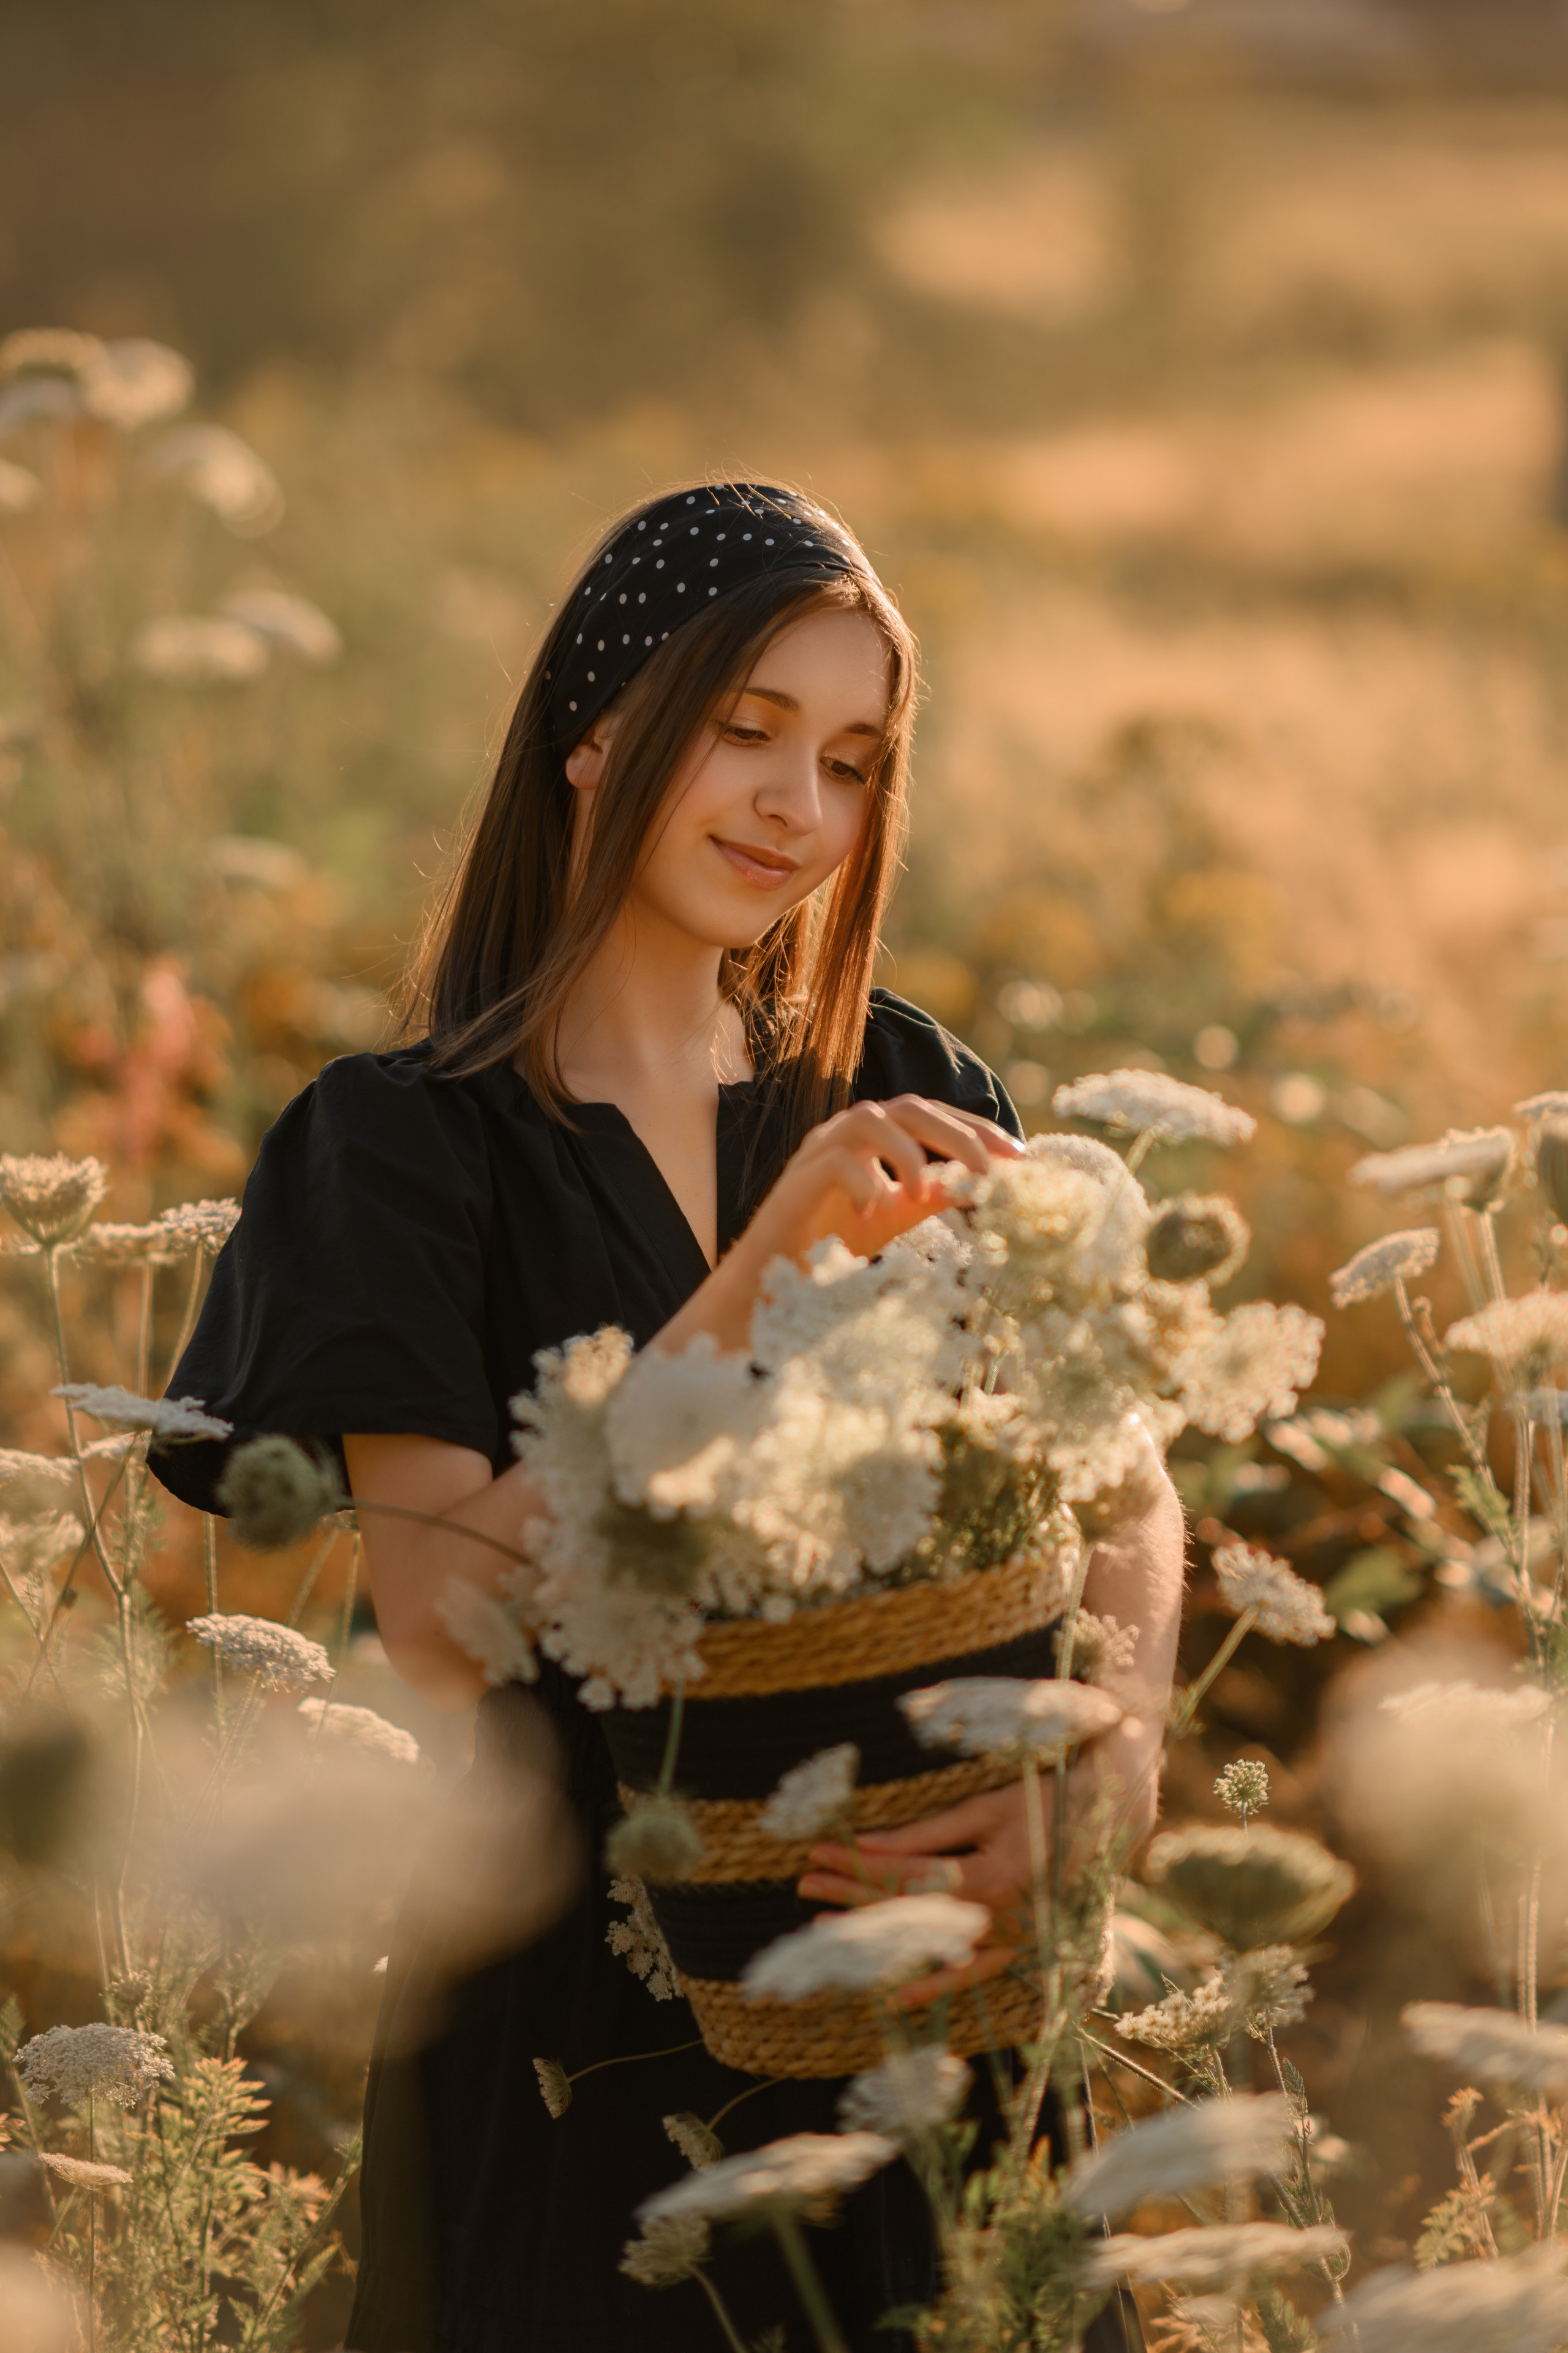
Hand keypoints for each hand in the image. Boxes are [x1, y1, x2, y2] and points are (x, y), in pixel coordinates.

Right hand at [741, 1094, 1022, 1272]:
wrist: (776, 1274)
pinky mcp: (797, 1180)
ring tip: (924, 1194)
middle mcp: (848, 1132)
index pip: (933, 1115)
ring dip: (906, 1153)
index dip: (976, 1129)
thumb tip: (982, 1183)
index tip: (1017, 1156)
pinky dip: (863, 1182)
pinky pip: (834, 1163)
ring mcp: (819, 1150)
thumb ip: (933, 1193)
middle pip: (908, 1108)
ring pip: (868, 1119)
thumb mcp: (897, 1214)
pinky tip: (876, 1212)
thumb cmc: (835, 1239)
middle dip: (955, 1135)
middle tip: (988, 1171)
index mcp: (875, 1135)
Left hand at [797, 1781, 1040, 2007]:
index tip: (815, 1851)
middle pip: (906, 1909)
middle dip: (850, 1894)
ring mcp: (1006, 1940)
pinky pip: (969, 1976)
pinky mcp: (1017, 1950)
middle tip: (803, 1884)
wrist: (1108, 1825)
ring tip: (825, 1929)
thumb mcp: (984, 1809)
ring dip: (874, 1937)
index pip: (902, 1873)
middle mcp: (993, 1918)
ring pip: (928, 1944)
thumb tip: (868, 1843)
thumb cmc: (1042, 1804)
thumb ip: (926, 1834)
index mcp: (985, 1876)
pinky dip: (932, 1987)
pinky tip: (893, 1993)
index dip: (855, 1863)